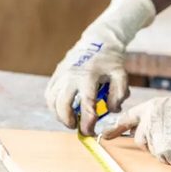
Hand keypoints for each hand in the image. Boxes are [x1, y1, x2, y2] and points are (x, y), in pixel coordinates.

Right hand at [44, 0, 155, 131]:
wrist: (98, 40)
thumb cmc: (110, 61)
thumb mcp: (121, 75)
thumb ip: (119, 95)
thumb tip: (112, 110)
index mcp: (89, 76)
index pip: (86, 104)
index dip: (87, 122)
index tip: (90, 131)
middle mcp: (71, 75)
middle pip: (62, 105)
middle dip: (68, 121)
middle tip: (77, 127)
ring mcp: (61, 74)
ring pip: (52, 100)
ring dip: (59, 114)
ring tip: (70, 120)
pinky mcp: (56, 73)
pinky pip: (49, 93)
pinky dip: (53, 105)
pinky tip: (63, 109)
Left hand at [102, 97, 170, 164]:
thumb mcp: (168, 108)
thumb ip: (151, 117)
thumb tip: (137, 130)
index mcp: (150, 108)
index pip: (126, 119)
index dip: (113, 129)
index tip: (100, 137)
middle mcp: (148, 123)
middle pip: (139, 139)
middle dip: (151, 140)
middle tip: (170, 135)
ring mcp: (155, 139)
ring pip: (151, 150)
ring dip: (162, 148)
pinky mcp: (162, 153)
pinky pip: (162, 159)